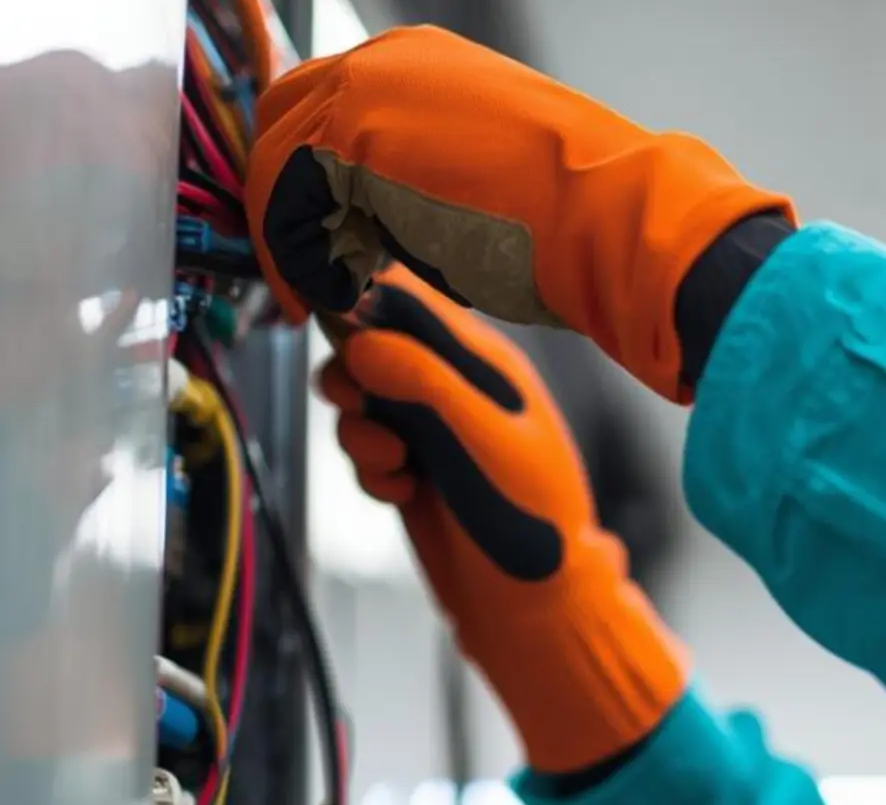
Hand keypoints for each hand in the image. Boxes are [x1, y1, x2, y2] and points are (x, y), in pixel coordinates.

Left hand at [249, 25, 795, 400]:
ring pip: (277, 165)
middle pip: (283, 123)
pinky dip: (299, 255)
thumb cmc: (572, 213)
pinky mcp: (351, 132)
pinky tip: (342, 291)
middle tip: (310, 273)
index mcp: (424, 62)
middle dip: (288, 203)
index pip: (322, 110)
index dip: (312, 184)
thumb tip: (374, 217)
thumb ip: (419, 175)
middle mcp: (388, 59)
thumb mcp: (480, 177)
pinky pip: (284, 199)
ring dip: (294, 238)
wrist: (609, 213)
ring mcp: (366, 87)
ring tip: (333, 292)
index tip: (326, 249)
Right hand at [317, 263, 688, 772]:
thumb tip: (364, 340)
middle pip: (371, 342)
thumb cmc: (531, 520)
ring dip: (361, 431)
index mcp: (484, 361)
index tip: (334, 324)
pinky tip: (403, 492)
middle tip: (361, 405)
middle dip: (353, 374)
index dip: (363, 298)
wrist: (532, 605)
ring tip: (397, 464)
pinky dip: (371, 470)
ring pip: (360, 399)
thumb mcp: (484, 442)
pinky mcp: (413, 468)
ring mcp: (432, 428)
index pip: (412, 298)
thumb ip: (428, 384)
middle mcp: (455, 385)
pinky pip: (364, 450)